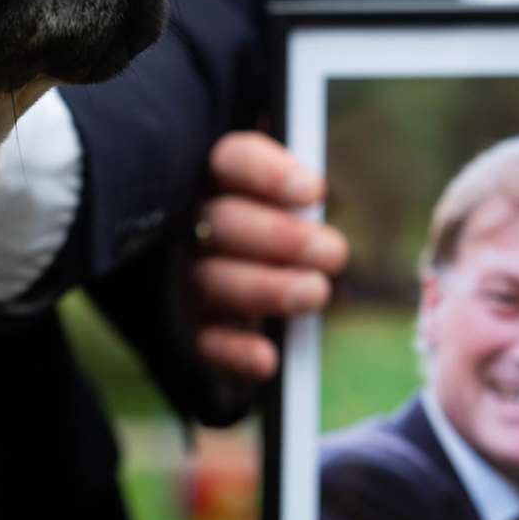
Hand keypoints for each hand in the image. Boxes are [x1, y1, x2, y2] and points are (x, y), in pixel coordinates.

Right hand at [189, 131, 348, 380]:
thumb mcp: (290, 200)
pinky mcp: (188, 326)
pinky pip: (202, 341)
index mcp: (216, 174)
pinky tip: (268, 359)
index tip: (314, 192)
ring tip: (317, 293)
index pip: (231, 160)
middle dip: (281, 238)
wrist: (250, 278)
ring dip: (267, 289)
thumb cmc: (282, 226)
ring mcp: (184, 275)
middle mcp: (190, 221)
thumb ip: (298, 194)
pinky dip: (234, 351)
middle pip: (223, 221)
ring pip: (212, 280)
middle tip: (334, 253)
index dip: (269, 174)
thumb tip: (316, 199)